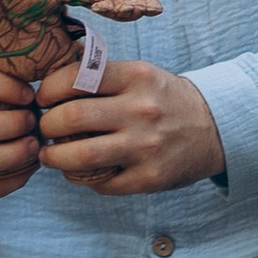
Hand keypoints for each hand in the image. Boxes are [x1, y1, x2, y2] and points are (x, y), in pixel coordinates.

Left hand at [38, 58, 226, 196]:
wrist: (214, 128)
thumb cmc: (162, 99)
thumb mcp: (139, 74)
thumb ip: (99, 76)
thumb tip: (47, 84)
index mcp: (135, 77)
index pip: (75, 78)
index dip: (47, 90)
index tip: (43, 99)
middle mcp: (141, 110)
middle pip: (70, 118)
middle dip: (46, 125)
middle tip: (44, 128)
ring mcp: (146, 147)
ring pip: (80, 156)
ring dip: (54, 157)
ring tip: (50, 154)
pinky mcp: (150, 178)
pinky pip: (100, 184)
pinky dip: (81, 179)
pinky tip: (81, 171)